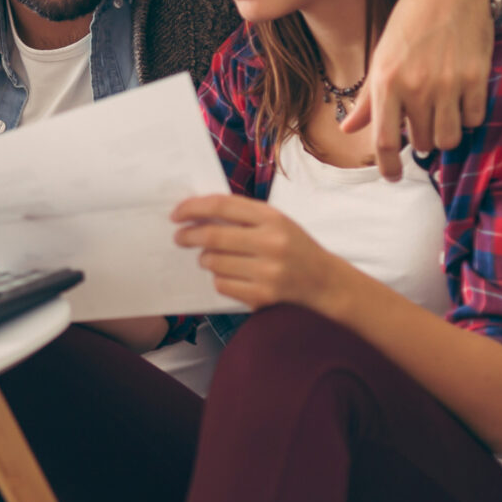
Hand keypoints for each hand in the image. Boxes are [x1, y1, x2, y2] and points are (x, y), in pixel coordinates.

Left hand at [172, 195, 350, 312]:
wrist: (325, 281)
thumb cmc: (294, 247)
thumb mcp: (276, 221)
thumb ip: (242, 215)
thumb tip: (197, 213)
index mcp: (273, 217)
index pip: (222, 206)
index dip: (193, 208)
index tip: (177, 213)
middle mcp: (271, 243)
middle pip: (212, 237)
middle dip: (188, 236)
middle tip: (180, 238)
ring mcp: (267, 272)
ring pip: (214, 263)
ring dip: (205, 260)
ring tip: (212, 258)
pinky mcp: (262, 296)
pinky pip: (222, 285)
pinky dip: (219, 279)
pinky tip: (230, 275)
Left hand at [350, 0, 492, 178]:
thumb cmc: (412, 20)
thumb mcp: (382, 54)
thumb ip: (369, 97)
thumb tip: (348, 129)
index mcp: (386, 80)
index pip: (383, 140)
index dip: (387, 166)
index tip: (393, 177)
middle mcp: (416, 86)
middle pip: (421, 142)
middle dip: (420, 139)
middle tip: (422, 121)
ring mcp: (448, 83)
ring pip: (449, 138)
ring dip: (444, 134)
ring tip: (441, 116)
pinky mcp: (476, 77)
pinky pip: (474, 118)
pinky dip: (469, 116)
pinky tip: (462, 99)